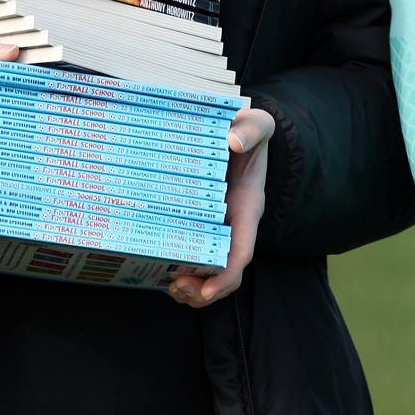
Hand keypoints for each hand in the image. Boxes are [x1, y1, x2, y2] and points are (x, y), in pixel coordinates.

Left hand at [169, 107, 273, 307]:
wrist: (242, 132)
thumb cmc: (250, 131)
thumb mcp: (257, 124)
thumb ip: (251, 130)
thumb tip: (234, 141)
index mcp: (248, 208)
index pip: (242, 251)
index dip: (225, 276)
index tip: (206, 290)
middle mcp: (234, 226)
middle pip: (224, 273)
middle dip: (202, 290)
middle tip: (175, 287)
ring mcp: (218, 228)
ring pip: (209, 272)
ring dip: (189, 287)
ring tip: (167, 284)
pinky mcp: (200, 224)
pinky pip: (193, 257)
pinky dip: (177, 269)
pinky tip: (158, 267)